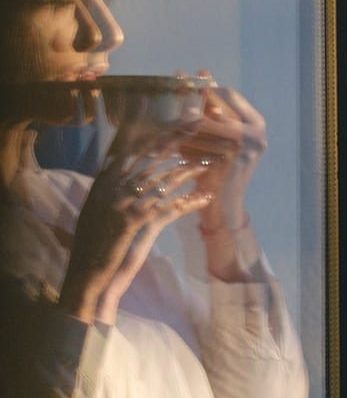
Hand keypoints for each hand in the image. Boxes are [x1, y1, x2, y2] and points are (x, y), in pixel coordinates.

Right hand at [59, 121, 213, 324]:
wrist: (86, 274)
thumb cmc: (92, 246)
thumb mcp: (95, 212)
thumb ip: (109, 191)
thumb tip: (120, 174)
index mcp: (103, 183)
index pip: (129, 150)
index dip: (152, 135)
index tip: (170, 122)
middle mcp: (113, 188)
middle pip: (150, 157)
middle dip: (175, 139)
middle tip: (197, 125)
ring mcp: (125, 203)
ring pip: (165, 179)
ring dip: (189, 171)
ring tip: (209, 164)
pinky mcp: (137, 221)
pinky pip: (172, 206)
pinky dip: (191, 201)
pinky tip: (207, 197)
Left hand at [178, 77, 266, 278]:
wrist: (221, 209)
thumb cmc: (214, 172)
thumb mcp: (214, 139)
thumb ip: (209, 111)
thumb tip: (199, 74)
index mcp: (256, 123)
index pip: (228, 94)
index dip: (204, 86)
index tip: (182, 77)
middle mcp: (256, 132)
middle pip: (215, 104)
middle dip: (189, 97)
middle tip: (166, 89)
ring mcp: (247, 144)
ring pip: (204, 120)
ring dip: (178, 116)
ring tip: (156, 114)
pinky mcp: (232, 157)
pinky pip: (200, 140)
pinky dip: (179, 136)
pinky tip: (161, 135)